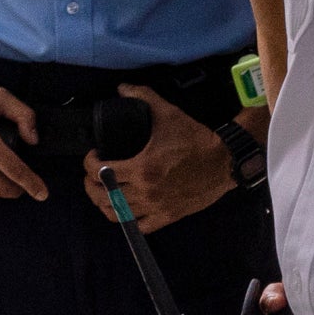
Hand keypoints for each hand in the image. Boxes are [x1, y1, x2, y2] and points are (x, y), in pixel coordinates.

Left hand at [88, 85, 243, 230]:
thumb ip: (143, 97)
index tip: (93, 155)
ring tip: (103, 192)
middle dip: (90, 184)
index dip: (89, 162)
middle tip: (92, 174)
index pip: (100, 171)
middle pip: (102, 195)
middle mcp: (144, 191)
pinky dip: (126, 220)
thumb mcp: (168, 114)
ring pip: (116, 214)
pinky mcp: (167, 217)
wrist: (224, 162)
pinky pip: (138, 227)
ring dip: (104, 203)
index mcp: (141, 167)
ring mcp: (155, 207)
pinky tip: (124, 209)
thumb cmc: (194, 138)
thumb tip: (122, 87)